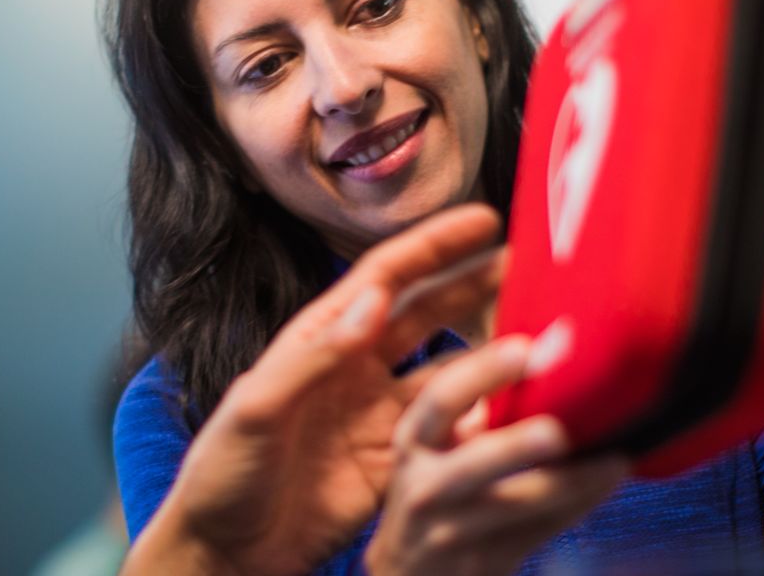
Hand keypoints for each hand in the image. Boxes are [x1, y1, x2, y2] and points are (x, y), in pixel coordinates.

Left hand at [121, 204, 509, 575]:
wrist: (224, 552)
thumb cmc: (221, 475)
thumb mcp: (256, 409)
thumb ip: (314, 356)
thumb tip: (373, 300)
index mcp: (318, 342)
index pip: (385, 278)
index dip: (435, 247)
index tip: (484, 219)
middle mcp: (354, 371)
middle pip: (427, 315)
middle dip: (475, 285)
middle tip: (532, 264)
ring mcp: (377, 418)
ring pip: (447, 372)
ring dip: (490, 351)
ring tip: (542, 332)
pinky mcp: (393, 465)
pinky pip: (447, 433)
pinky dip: (484, 419)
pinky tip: (520, 407)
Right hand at [364, 331, 628, 575]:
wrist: (407, 570)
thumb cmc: (432, 490)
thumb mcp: (434, 445)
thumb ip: (474, 408)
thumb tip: (547, 348)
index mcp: (414, 440)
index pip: (443, 398)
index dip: (484, 370)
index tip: (527, 348)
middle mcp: (426, 484)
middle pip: (476, 460)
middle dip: (519, 443)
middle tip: (559, 429)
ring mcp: (453, 529)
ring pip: (519, 503)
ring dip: (572, 480)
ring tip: (614, 460)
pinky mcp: (486, 561)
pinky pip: (541, 531)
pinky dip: (579, 505)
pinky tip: (606, 482)